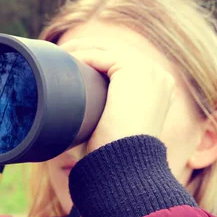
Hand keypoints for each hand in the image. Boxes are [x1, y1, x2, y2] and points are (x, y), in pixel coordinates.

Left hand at [60, 39, 175, 152]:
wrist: (124, 167)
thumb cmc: (111, 155)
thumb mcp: (110, 128)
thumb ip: (101, 112)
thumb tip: (69, 111)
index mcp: (156, 91)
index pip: (124, 64)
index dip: (97, 60)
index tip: (71, 64)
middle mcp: (158, 78)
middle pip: (116, 53)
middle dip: (87, 50)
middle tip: (60, 56)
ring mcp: (149, 72)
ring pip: (108, 51)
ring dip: (81, 50)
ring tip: (58, 55)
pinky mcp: (135, 71)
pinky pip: (102, 56)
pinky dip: (82, 56)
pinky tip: (65, 60)